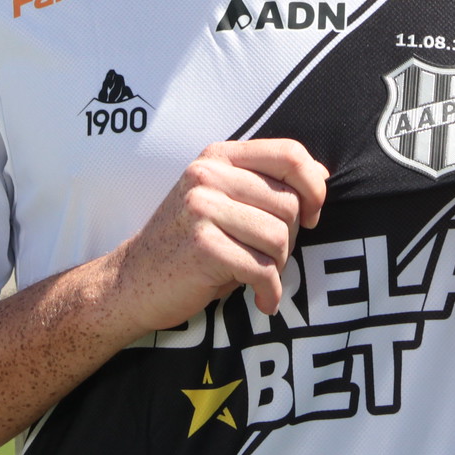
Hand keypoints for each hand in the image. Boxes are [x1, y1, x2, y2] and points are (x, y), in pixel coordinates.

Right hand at [106, 139, 328, 331]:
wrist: (131, 282)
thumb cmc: (187, 244)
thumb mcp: (222, 201)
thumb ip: (266, 184)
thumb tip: (322, 174)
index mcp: (218, 157)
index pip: (289, 154)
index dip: (314, 187)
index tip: (311, 216)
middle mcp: (209, 175)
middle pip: (289, 203)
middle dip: (290, 239)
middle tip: (267, 258)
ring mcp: (202, 209)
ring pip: (279, 238)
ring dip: (278, 266)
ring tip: (257, 276)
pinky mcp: (203, 246)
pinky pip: (263, 269)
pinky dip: (269, 292)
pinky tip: (261, 300)